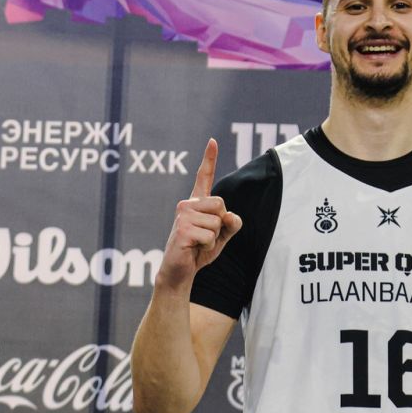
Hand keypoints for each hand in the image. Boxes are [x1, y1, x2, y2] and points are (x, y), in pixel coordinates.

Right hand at [157, 139, 241, 291]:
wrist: (180, 272)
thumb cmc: (199, 252)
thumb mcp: (221, 237)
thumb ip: (231, 225)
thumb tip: (231, 216)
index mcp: (196, 203)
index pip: (204, 177)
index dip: (209, 158)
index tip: (213, 140)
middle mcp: (187, 204)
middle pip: (221, 203)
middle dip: (221, 224)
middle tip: (205, 237)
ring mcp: (182, 215)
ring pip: (217, 222)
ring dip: (214, 239)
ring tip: (198, 244)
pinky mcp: (182, 230)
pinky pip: (211, 236)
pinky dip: (208, 248)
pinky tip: (194, 250)